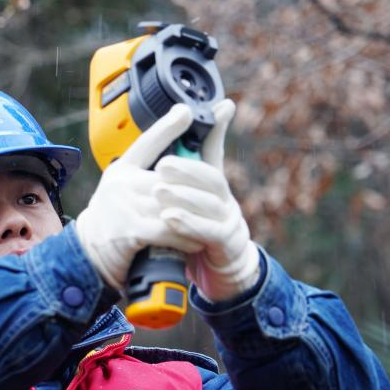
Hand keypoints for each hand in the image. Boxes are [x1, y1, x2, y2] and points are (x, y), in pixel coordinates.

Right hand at [75, 104, 203, 288]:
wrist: (86, 254)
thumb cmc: (110, 222)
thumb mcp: (121, 191)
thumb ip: (142, 178)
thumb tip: (171, 167)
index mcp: (121, 171)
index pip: (146, 143)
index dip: (167, 126)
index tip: (186, 110)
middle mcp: (121, 184)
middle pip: (169, 178)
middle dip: (194, 187)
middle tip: (218, 194)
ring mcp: (125, 207)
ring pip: (172, 205)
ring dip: (195, 217)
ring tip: (211, 223)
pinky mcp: (130, 232)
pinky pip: (167, 230)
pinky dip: (185, 236)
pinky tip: (196, 241)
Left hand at [155, 99, 260, 301]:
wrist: (222, 274)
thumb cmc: (201, 232)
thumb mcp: (191, 201)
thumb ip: (183, 174)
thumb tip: (189, 133)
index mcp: (215, 188)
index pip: (212, 156)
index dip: (211, 133)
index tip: (198, 115)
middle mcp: (226, 201)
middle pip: (212, 179)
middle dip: (186, 169)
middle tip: (161, 164)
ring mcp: (230, 223)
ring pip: (211, 205)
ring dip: (183, 196)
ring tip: (159, 191)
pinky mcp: (227, 246)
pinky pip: (211, 233)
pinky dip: (190, 225)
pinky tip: (169, 219)